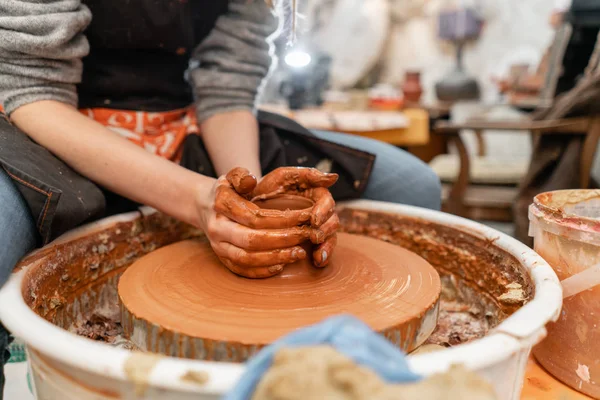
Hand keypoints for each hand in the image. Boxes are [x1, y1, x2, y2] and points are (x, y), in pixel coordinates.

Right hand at [196, 170, 336, 277]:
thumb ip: (241, 174)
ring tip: (299, 253)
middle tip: (306, 236)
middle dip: (283, 240)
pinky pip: (242, 270)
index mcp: (221, 205)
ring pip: (247, 259)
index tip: (305, 217)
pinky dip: (262, 271)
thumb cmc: (228, 190)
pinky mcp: (222, 260)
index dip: (282, 219)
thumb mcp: (232, 176)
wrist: (205, 206)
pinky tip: (282, 266)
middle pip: (252, 240)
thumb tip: (251, 180)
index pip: (255, 216)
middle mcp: (217, 228)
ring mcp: (218, 246)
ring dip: (276, 258)